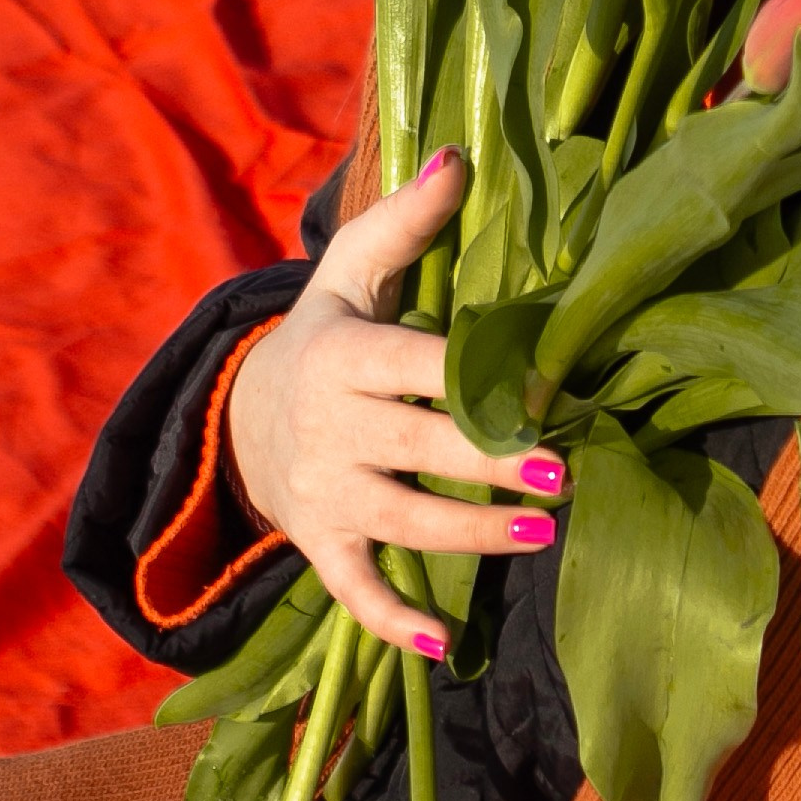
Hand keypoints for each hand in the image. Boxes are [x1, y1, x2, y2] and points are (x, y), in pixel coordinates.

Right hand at [224, 149, 563, 658]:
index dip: (480, 380)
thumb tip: (459, 155)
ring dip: (470, 535)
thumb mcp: (355, 271)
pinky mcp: (321, 545)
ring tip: (544, 533)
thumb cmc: (330, 332)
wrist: (242, 414)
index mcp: (344, 355)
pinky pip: (356, 590)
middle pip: (417, 447)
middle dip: (486, 463)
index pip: (417, 366)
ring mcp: (324, 493)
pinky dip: (395, 621)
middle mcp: (330, 428)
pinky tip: (446, 644)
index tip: (545, 387)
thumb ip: (405, 222)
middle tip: (559, 471)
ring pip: (401, 520)